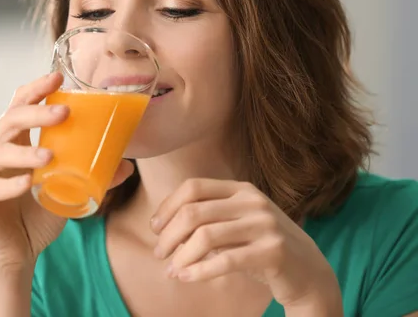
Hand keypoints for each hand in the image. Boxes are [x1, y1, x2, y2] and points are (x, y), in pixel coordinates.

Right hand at [0, 72, 133, 271]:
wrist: (15, 256)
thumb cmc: (36, 218)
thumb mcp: (68, 193)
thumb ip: (92, 178)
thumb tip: (127, 165)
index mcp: (10, 144)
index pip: (17, 106)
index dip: (35, 89)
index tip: (57, 77)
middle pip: (8, 122)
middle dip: (36, 113)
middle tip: (64, 113)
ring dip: (23, 152)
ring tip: (49, 156)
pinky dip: (8, 185)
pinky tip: (26, 184)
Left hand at [151, 179, 340, 308]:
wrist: (309, 272)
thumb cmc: (262, 247)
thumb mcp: (237, 224)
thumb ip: (208, 219)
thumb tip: (163, 228)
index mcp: (241, 190)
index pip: (193, 187)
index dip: (168, 206)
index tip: (155, 228)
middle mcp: (253, 202)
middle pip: (194, 211)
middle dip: (169, 234)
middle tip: (159, 254)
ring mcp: (265, 225)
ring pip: (206, 236)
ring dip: (181, 255)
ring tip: (171, 269)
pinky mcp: (273, 252)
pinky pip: (225, 261)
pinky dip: (199, 270)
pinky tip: (185, 277)